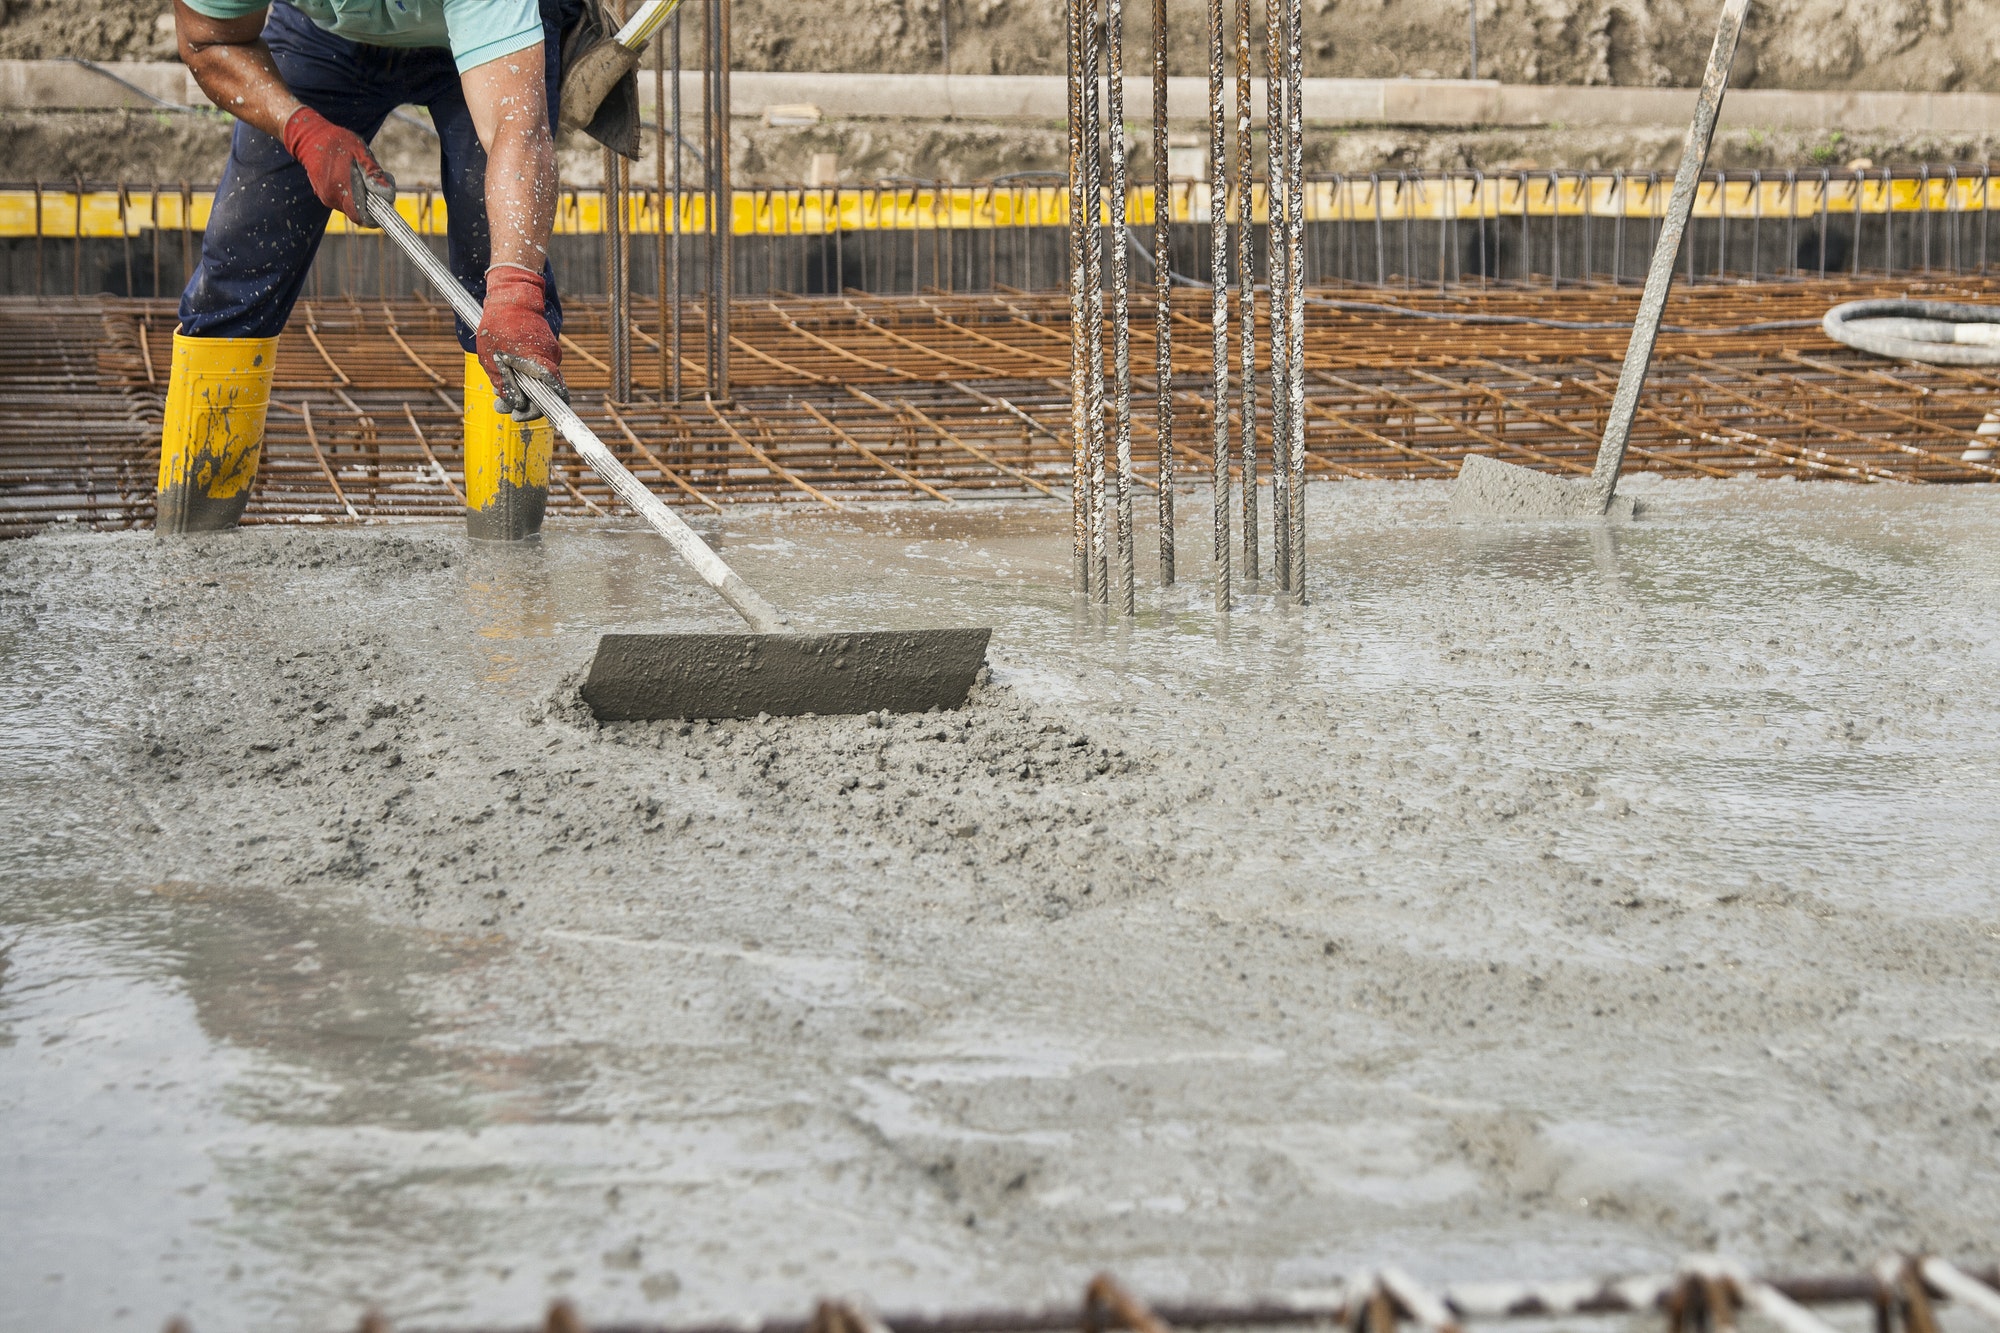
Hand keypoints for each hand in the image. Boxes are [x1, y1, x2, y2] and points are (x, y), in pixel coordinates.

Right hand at [281, 106, 394, 224]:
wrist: (309, 137)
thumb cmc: (338, 142)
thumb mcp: (360, 151)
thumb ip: (373, 173)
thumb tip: (386, 194)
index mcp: (342, 188)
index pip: (362, 216)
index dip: (375, 216)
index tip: (384, 205)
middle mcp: (331, 197)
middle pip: (358, 213)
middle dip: (370, 204)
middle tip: (376, 184)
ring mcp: (325, 197)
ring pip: (350, 208)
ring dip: (361, 198)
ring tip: (363, 177)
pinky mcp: (323, 195)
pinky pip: (342, 201)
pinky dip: (352, 195)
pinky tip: (352, 178)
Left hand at [477, 265, 565, 419]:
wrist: (513, 295)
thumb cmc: (499, 324)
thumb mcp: (491, 359)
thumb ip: (504, 384)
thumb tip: (513, 405)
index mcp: (540, 361)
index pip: (554, 394)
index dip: (539, 409)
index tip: (521, 415)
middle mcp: (550, 359)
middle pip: (544, 392)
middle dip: (523, 403)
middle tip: (502, 407)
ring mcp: (550, 353)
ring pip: (539, 382)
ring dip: (521, 390)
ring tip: (499, 392)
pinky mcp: (545, 349)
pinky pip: (537, 370)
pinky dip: (523, 377)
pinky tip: (506, 377)